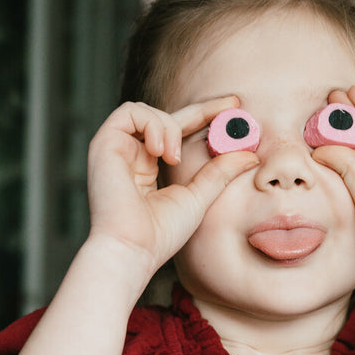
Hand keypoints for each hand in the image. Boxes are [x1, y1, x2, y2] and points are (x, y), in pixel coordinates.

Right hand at [85, 96, 258, 275]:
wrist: (132, 248)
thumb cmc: (160, 233)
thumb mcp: (198, 197)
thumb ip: (220, 173)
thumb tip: (250, 155)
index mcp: (150, 167)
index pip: (180, 132)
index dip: (205, 116)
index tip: (235, 107)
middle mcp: (132, 154)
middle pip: (167, 116)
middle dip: (201, 108)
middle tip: (232, 105)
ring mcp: (117, 148)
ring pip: (148, 111)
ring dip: (169, 127)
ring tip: (175, 158)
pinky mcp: (104, 143)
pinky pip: (129, 112)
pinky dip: (150, 125)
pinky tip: (158, 151)